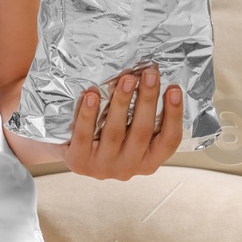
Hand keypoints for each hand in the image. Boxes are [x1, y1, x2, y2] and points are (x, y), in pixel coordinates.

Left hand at [59, 65, 183, 179]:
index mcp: (148, 161)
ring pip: (114, 132)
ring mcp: (103, 166)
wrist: (67, 155)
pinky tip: (92, 94)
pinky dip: (88, 114)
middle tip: (149, 74)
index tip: (174, 88)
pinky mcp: (79, 162)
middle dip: (147, 100)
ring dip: (121, 102)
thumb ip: (139, 117)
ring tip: (126, 78)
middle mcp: (129, 167)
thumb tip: (148, 78)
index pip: (169, 140)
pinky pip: (84, 135)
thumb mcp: (129, 135)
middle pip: (142, 132)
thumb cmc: (104, 140)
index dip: (174, 115)